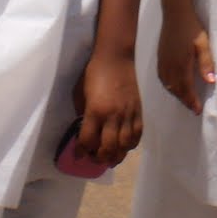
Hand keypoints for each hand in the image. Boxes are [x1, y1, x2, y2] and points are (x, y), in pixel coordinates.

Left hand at [70, 51, 142, 165]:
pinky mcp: (138, 111)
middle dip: (99, 158)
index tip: (78, 154)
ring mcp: (128, 115)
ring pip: (124, 145)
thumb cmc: (94, 73)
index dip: (81, 151)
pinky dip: (131, 145)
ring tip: (110, 158)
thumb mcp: (80, 92)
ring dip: (117, 156)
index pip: (87, 140)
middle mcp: (113, 116)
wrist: (116, 58)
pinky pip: (137, 135)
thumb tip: (84, 128)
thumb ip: (83, 112)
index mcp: (95, 111)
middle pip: (108, 148)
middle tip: (95, 159)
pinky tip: (125, 146)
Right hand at [157, 5, 214, 114]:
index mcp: (181, 64)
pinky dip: (168, 86)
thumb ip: (206, 63)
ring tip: (186, 100)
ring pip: (168, 85)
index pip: (186, 88)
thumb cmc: (192, 27)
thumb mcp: (203, 44)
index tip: (198, 110)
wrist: (175, 13)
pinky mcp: (160, 57)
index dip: (192, 101)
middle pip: (176, 89)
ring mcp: (162, 61)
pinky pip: (162, 78)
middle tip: (194, 108)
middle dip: (185, 100)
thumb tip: (211, 82)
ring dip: (177, 94)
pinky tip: (174, 86)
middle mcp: (169, 65)